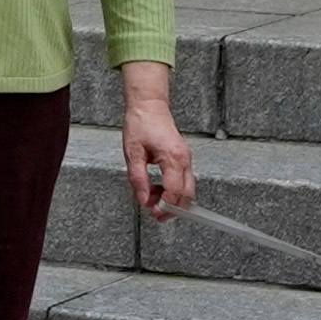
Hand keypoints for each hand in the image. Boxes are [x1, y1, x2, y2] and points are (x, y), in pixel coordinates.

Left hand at [118, 64, 196, 220]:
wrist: (149, 105)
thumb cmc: (141, 123)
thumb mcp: (133, 153)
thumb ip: (139, 179)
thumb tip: (143, 199)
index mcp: (173, 157)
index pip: (174, 191)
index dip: (165, 206)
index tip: (154, 213)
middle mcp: (184, 159)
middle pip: (187, 194)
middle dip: (173, 209)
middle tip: (156, 215)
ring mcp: (186, 158)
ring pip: (187, 189)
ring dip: (172, 199)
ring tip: (152, 199)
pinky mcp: (183, 158)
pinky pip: (183, 180)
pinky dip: (173, 189)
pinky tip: (157, 188)